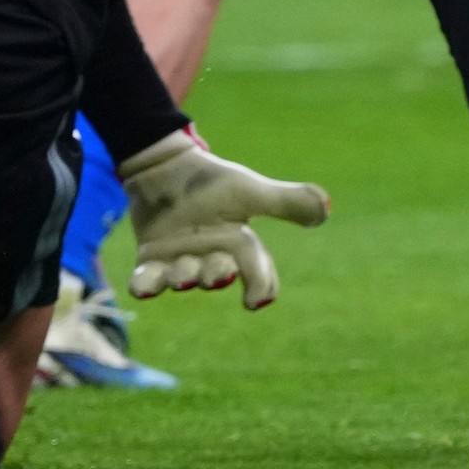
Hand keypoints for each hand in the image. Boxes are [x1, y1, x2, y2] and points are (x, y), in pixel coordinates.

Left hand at [120, 130, 328, 309]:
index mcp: (239, 243)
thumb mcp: (251, 191)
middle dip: (218, 276)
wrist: (165, 168)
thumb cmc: (211, 180)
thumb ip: (287, 201)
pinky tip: (141, 287)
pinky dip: (145, 286)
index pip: (257, 270)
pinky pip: (147, 280)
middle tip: (218, 276)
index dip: (260, 285)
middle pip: (218, 275)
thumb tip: (326, 209)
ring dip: (184, 277)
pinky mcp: (150, 259)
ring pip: (184, 278)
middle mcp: (211, 257)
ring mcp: (180, 260)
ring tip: (182, 275)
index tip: (257, 300)